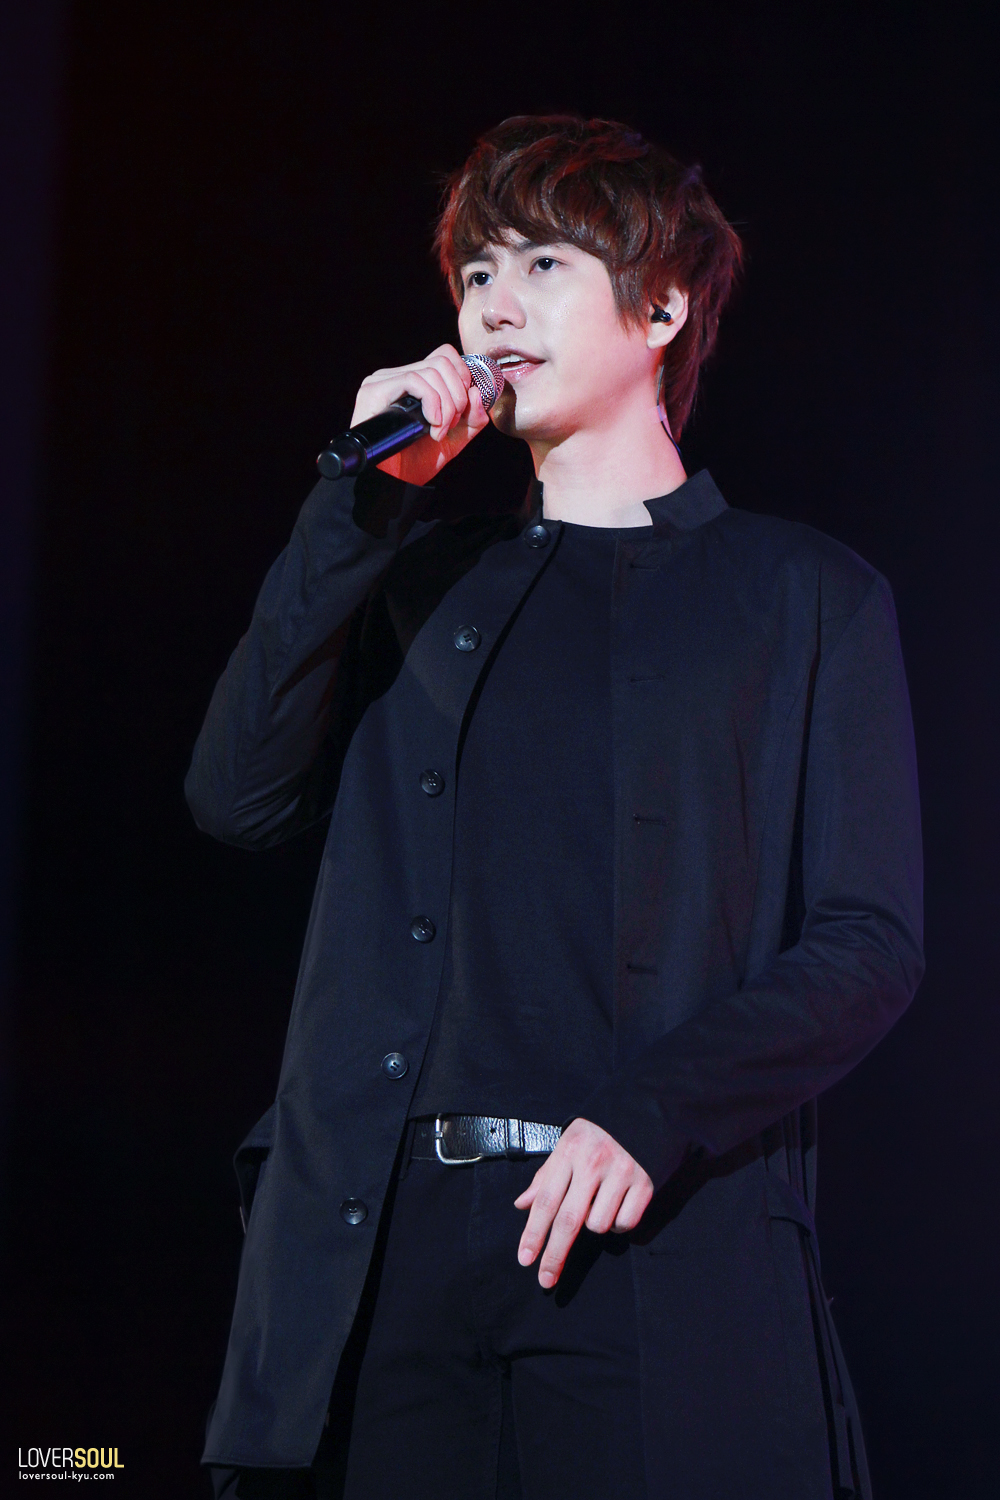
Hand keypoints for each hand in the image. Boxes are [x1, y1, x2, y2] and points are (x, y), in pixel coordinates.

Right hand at [350, 343, 490, 486]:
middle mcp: (395, 376)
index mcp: (412, 381)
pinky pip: (413, 380)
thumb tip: (477, 391)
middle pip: (442, 362)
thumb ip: (472, 418)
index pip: (444, 355)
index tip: (463, 409)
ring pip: (430, 371)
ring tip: (438, 432)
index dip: (462, 376)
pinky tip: (431, 426)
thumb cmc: (417, 462)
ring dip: (445, 405)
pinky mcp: (373, 391)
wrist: (393, 484)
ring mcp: (382, 382)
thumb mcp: (454, 438)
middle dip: (457, 396)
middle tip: (450, 425)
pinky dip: (432, 403)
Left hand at [514, 1119, 653, 1287]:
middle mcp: (594, 1162)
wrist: (638, 1117)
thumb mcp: (564, 1148)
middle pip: (569, 1220)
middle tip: (545, 1280)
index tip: (525, 1260)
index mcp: (569, 1151)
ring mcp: (621, 1172)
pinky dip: (617, 1222)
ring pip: (598, 1225)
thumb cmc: (593, 1138)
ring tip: (597, 1202)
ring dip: (593, 1224)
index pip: (546, 1200)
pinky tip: (617, 1203)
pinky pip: (624, 1224)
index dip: (534, 1233)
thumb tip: (522, 1205)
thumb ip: (545, 1177)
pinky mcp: (644, 1184)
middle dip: (555, 1254)